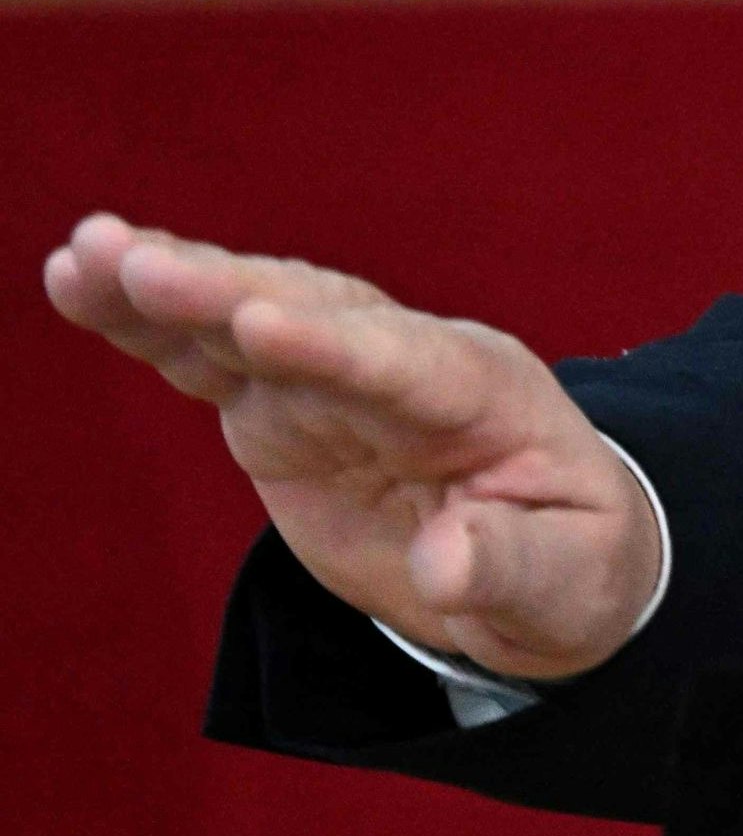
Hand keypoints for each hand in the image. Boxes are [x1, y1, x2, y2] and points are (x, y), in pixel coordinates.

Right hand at [42, 213, 663, 681]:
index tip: (258, 322)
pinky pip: (208, 355)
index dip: (331, 345)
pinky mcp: (280, 405)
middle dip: (226, 293)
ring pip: (248, 317)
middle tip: (136, 263)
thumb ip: (510, 565)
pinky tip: (80, 279)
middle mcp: (404, 362)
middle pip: (313, 319)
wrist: (542, 557)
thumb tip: (446, 565)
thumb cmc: (569, 561)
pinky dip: (147, 323)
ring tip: (85, 255)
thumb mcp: (566, 581)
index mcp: (483, 395)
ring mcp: (335, 378)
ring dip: (170, 286)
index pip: (403, 364)